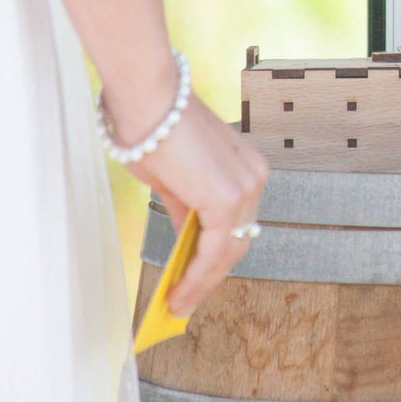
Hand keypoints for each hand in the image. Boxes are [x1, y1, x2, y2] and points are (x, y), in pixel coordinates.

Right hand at [123, 97, 268, 314]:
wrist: (147, 98)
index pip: (237, 223)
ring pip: (228, 251)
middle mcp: (254, 177)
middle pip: (237, 241)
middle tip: (186, 299)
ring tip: (178, 304)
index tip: (198, 278)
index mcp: (246, 168)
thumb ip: (186, 208)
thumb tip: (187, 238)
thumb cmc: (152, 127)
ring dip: (202, 282)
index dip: (218, 255)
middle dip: (210, 274)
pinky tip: (178, 293)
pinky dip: (197, 277)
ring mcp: (245, 188)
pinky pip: (214, 251)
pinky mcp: (227, 201)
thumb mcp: (173, 177)